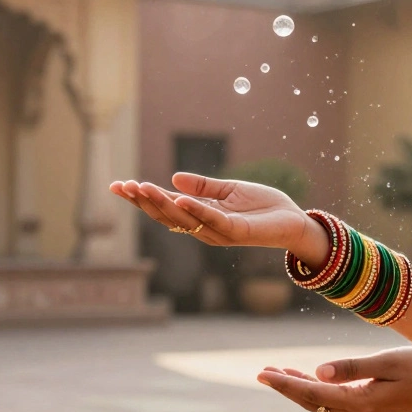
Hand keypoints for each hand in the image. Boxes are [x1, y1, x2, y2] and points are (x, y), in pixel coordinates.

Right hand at [109, 173, 325, 256]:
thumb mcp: (228, 191)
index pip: (164, 209)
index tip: (118, 185)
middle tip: (123, 186)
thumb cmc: (263, 207)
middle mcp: (204, 229)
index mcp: (199, 218)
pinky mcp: (237, 232)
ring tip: (142, 188)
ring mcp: (219, 232)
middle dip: (143, 202)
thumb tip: (173, 179)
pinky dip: (196, 209)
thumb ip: (203, 187)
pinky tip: (179, 198)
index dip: (141, 199)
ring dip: (162, 204)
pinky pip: (212, 220)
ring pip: (184, 219)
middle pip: (167, 216)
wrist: (294, 220)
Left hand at [257, 347, 411, 411]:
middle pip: (313, 402)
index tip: (263, 373)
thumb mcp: (388, 361)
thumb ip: (352, 367)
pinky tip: (309, 380)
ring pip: (323, 404)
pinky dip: (318, 391)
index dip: (286, 383)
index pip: (313, 393)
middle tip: (262, 372)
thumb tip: (318, 371)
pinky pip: (335, 404)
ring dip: (300, 389)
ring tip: (278, 373)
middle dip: (287, 387)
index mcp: (361, 403)